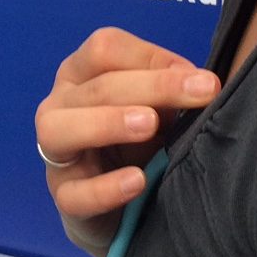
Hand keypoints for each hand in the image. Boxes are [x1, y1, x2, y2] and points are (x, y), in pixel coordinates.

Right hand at [35, 27, 219, 256]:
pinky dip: (106, 188)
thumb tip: (201, 82)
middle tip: (202, 92)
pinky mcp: (63, 197)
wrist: (121, 207)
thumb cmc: (136, 144)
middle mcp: (58, 105)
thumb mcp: (155, 109)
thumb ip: (170, 92)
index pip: (105, 48)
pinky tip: (137, 181)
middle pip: (97, 86)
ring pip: (60, 129)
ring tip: (150, 125)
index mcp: (80, 74)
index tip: (199, 78)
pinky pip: (74, 194)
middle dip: (154, 86)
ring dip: (107, 122)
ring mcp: (54, 152)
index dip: (151, 57)